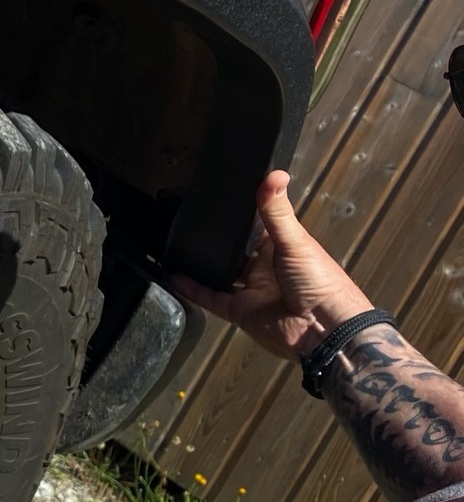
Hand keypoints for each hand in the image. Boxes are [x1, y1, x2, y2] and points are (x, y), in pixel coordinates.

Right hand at [170, 170, 371, 360]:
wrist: (324, 328)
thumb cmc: (322, 283)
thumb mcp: (294, 239)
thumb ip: (277, 209)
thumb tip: (275, 173)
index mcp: (281, 248)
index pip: (255, 226)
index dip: (239, 216)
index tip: (218, 200)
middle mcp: (265, 268)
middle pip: (234, 251)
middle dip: (216, 242)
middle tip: (192, 224)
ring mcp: (252, 290)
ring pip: (220, 275)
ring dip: (202, 265)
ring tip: (179, 248)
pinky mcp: (240, 311)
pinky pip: (211, 298)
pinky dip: (192, 289)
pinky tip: (176, 277)